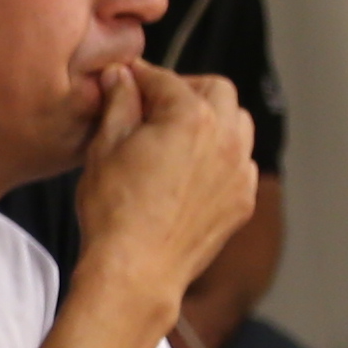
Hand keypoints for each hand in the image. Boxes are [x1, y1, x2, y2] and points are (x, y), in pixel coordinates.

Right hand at [73, 59, 257, 301]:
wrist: (135, 271)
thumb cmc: (115, 213)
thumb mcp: (105, 147)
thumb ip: (118, 103)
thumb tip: (121, 78)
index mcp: (190, 116)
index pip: (166, 80)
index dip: (142, 76)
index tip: (129, 79)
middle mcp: (225, 137)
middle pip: (216, 90)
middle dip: (187, 89)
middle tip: (157, 103)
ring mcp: (239, 170)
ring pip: (238, 123)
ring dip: (214, 119)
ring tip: (181, 135)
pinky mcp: (242, 200)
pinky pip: (241, 162)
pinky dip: (223, 156)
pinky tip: (194, 170)